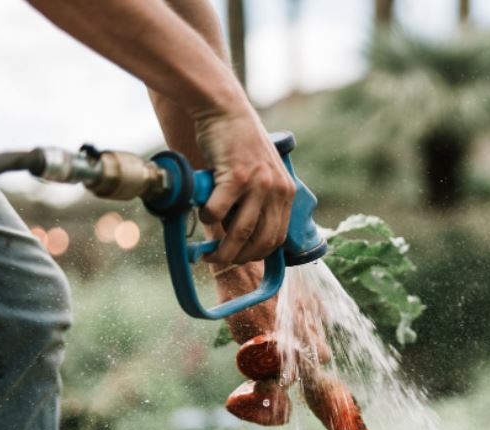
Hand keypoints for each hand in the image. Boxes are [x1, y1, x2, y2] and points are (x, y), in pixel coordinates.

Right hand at [195, 104, 295, 264]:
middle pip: (262, 241)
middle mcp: (277, 190)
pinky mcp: (236, 176)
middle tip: (221, 260)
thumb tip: (240, 235)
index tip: (242, 259)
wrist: (225, 109)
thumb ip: (257, 200)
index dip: (259, 253)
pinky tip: (202, 215)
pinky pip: (218, 212)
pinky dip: (207, 220)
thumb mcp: (261, 172)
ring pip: (240, 233)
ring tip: (208, 253)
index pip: (278, 237)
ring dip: (222, 249)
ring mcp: (258, 184)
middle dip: (240, 258)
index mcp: (286, 192)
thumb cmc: (237, 143)